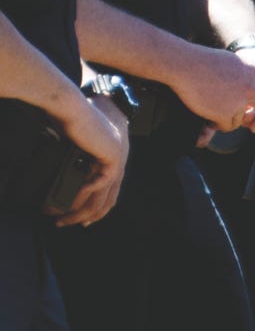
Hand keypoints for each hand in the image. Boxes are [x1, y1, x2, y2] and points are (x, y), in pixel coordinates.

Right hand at [56, 94, 128, 227]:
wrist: (74, 105)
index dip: (96, 208)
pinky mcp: (112, 157)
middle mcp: (118, 161)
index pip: (109, 191)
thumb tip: (61, 175)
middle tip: (69, 224)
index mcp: (112, 158)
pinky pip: (100, 184)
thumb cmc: (70, 121)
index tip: (81, 220)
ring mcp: (118, 160)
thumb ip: (75, 160)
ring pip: (103, 196)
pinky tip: (71, 199)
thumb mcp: (75, 144)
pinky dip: (85, 194)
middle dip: (88, 216)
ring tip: (63, 219)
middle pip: (108, 199)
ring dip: (82, 210)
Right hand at [173, 45, 254, 132]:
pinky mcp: (227, 113)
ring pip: (243, 118)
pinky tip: (210, 119)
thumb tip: (252, 84)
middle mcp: (251, 87)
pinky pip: (229, 126)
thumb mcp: (232, 62)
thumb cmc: (202, 60)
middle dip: (253, 111)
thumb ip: (245, 74)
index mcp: (254, 73)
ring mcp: (240, 101)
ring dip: (231, 119)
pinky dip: (219, 125)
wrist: (184, 64)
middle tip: (238, 114)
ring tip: (216, 113)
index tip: (246, 101)